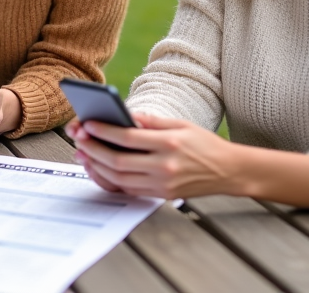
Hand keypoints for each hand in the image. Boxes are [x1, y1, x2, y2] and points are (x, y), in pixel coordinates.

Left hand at [67, 111, 241, 198]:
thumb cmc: (204, 144)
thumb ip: (151, 121)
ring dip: (98, 167)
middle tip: (79, 139)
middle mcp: (165, 166)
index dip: (104, 131)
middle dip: (94, 150)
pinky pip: (129, 189)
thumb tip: (124, 114)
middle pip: (118, 161)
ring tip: (85, 153)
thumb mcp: (181, 124)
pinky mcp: (161, 195)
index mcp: (169, 144)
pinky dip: (111, 179)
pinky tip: (101, 168)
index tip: (87, 124)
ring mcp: (162, 184)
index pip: (128, 138)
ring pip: (119, 178)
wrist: (229, 171)